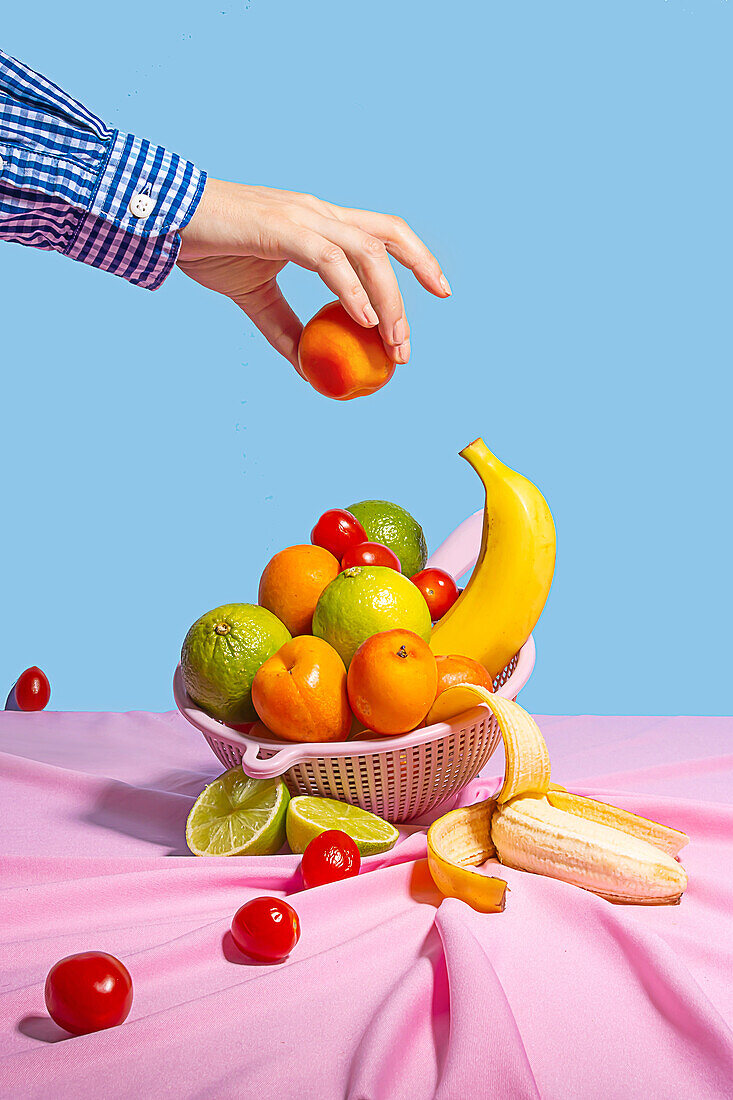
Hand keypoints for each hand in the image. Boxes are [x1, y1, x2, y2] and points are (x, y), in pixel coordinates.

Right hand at [177, 179, 450, 370]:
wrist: (164, 221)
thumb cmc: (207, 248)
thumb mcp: (255, 296)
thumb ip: (287, 328)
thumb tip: (310, 367)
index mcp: (317, 222)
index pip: (381, 232)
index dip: (416, 258)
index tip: (438, 292)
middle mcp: (317, 212)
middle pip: (387, 238)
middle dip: (417, 280)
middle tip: (410, 340)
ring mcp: (302, 217)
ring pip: (367, 252)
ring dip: (388, 301)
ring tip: (393, 343)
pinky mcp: (282, 229)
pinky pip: (330, 261)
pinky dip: (352, 291)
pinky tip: (362, 321)